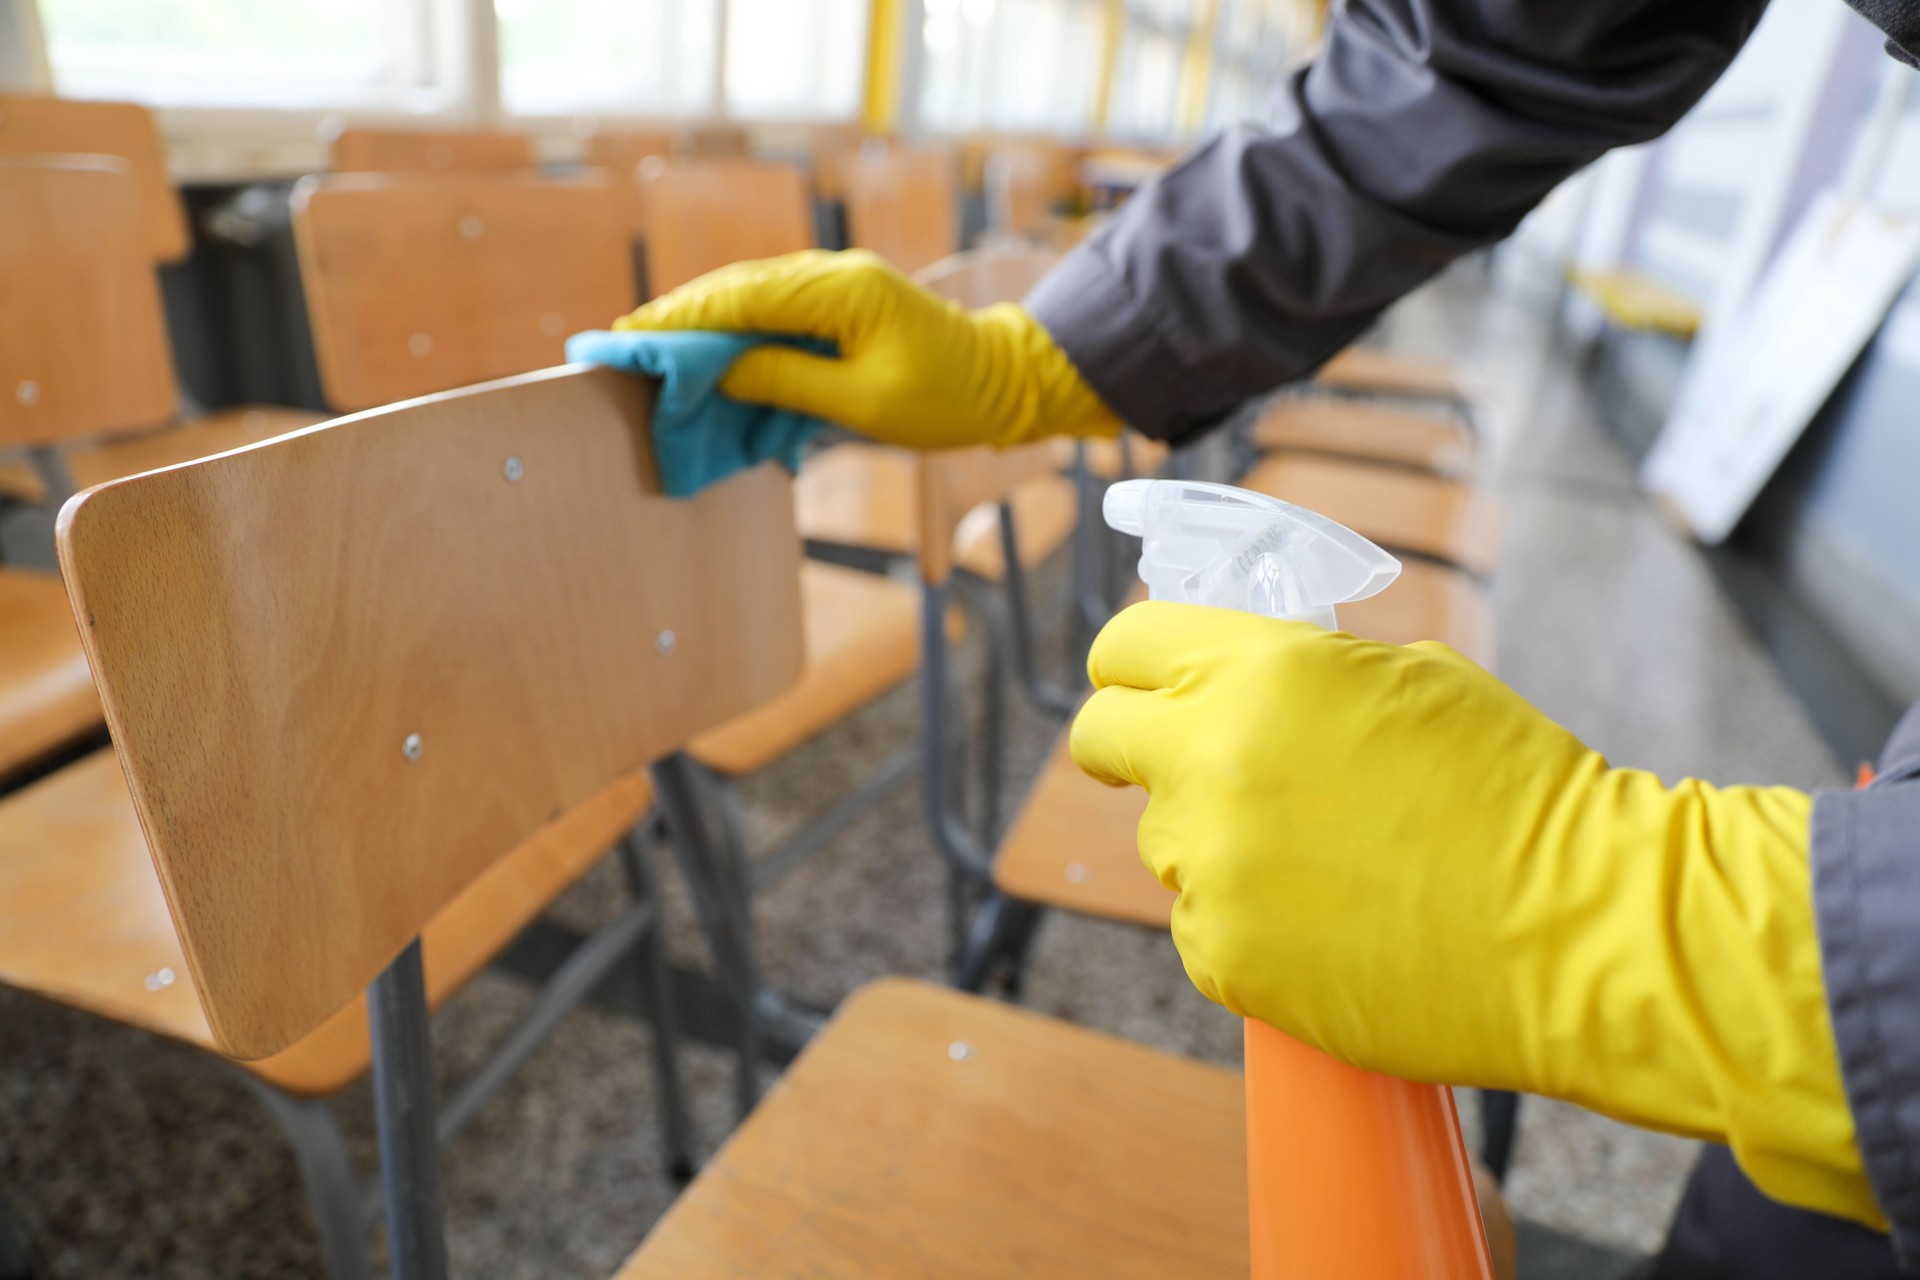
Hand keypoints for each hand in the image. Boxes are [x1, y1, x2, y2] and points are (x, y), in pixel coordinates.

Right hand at [615, 249, 1117, 448]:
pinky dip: (741, 332)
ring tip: (655, 346)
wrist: (1007, 383)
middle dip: (682, 316)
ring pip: (755, 298)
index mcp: (844, 290)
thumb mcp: (864, 404)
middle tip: (625, 339)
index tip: (633, 332)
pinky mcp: (843, 305)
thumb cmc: (948, 399)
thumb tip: (719, 372)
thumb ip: (788, 382)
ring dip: (707, 324)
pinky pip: (779, 313)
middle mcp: (836, 275)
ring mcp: (840, 286)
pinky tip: (711, 354)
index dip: (684, 317)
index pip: (745, 297)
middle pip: (740, 289)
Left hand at [1070, 601, 1875, 1226]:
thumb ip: (1302, 672)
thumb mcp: (1413, 679)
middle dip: (1124, 746)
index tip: (1133, 684)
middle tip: (1158, 762)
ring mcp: (1211, 864)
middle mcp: (1213, 759)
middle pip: (1103, 739)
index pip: (1127, 643)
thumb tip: (1239, 681)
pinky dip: (1248, 924)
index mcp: (1261, 670)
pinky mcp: (1222, 955)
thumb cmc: (1522, 793)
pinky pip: (1202, 923)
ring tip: (1322, 862)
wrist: (1582, 929)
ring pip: (1164, 841)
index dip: (1130, 663)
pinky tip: (1331, 924)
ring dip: (1214, 842)